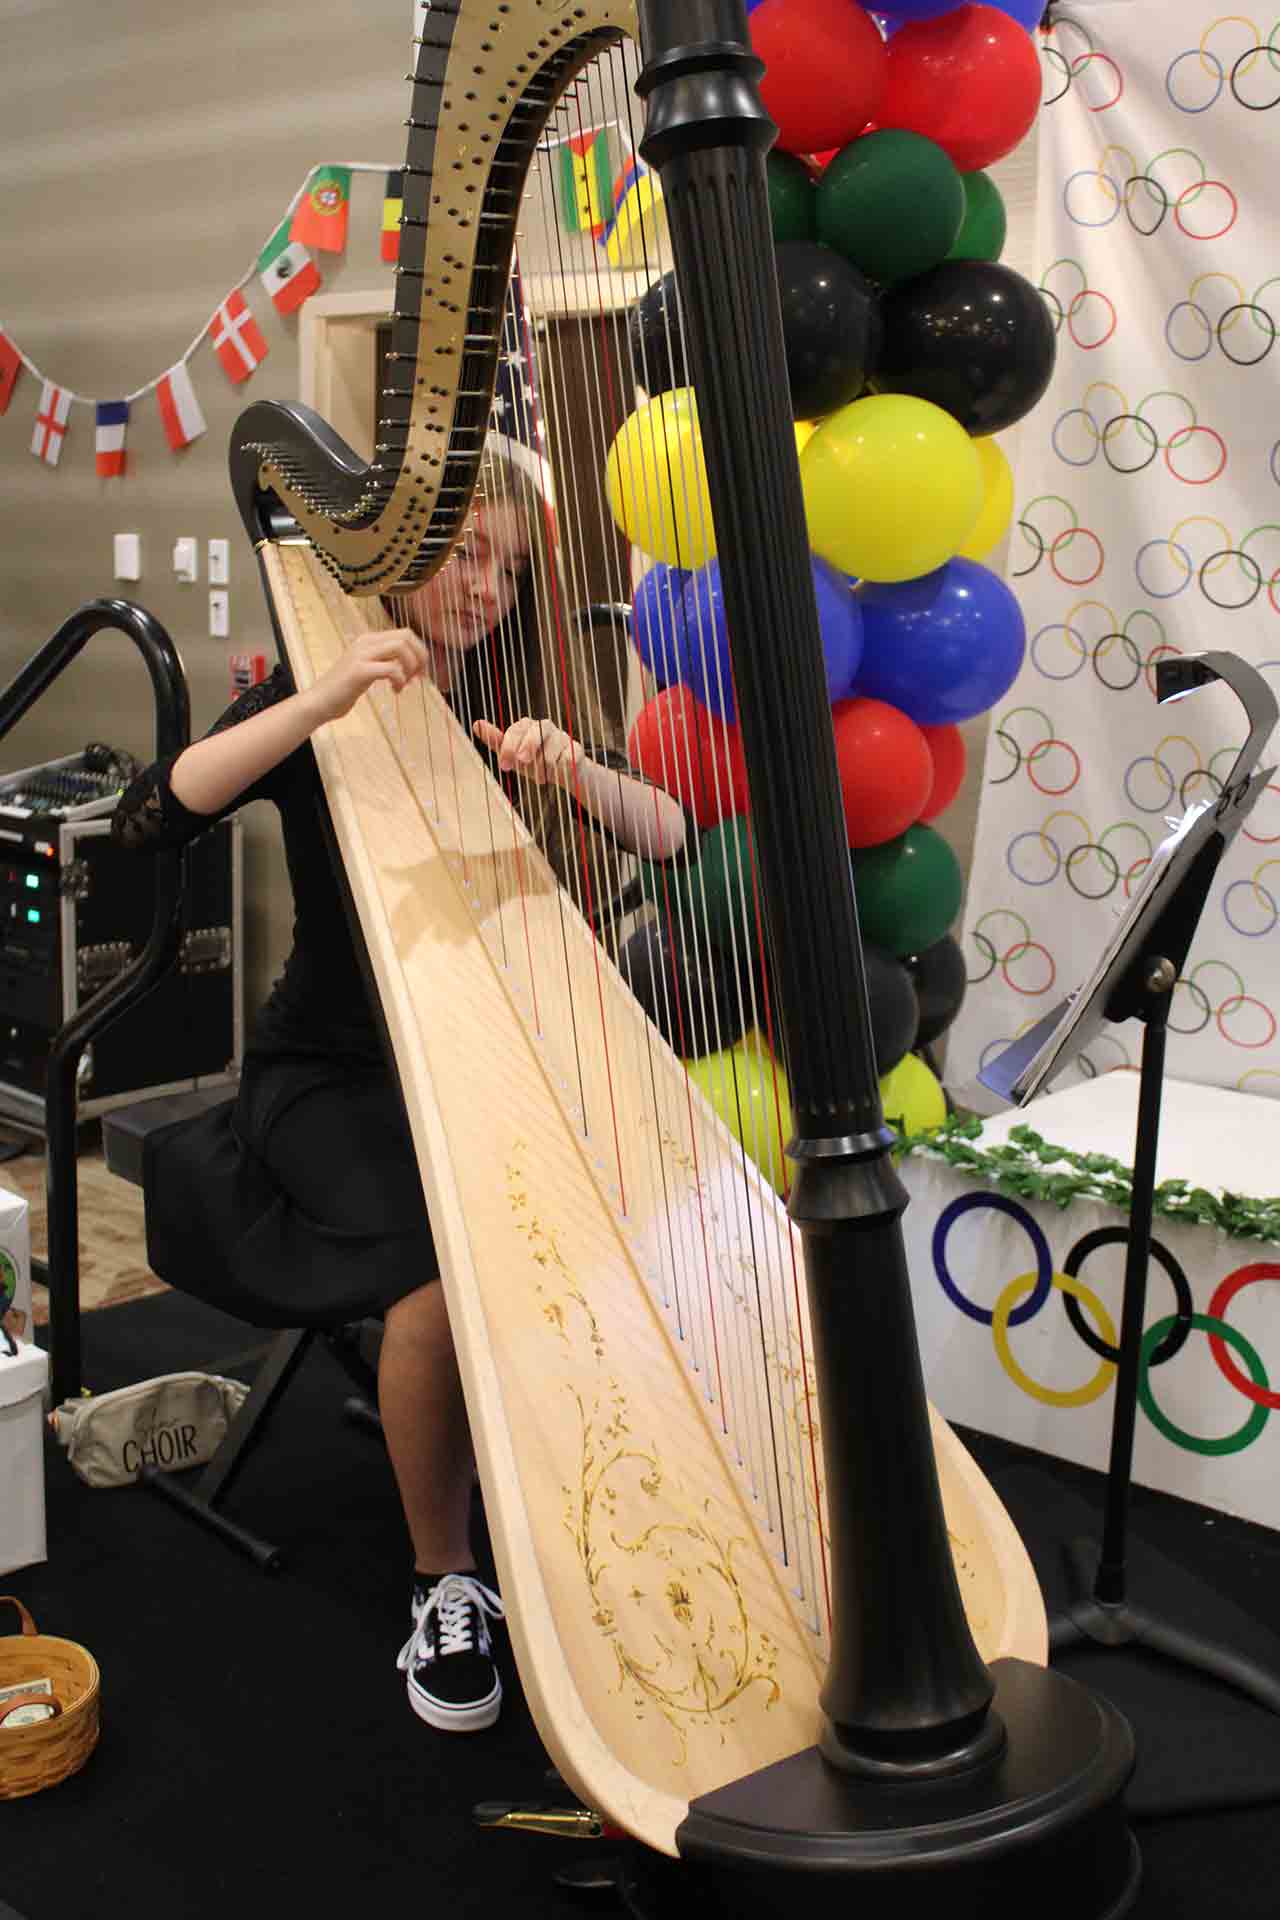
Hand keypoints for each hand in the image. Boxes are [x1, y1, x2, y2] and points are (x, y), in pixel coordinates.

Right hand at [304, 629, 428, 724]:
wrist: (319, 702)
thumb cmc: (344, 689)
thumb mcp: (368, 669)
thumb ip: (385, 661)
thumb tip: (413, 664)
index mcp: (368, 640)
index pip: (405, 633)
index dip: (419, 652)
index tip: (419, 672)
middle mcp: (365, 642)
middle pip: (407, 636)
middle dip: (419, 658)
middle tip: (416, 678)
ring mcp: (361, 655)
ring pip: (401, 647)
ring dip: (411, 667)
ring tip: (405, 685)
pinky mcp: (359, 671)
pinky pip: (392, 669)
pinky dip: (400, 680)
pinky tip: (395, 691)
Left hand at [473, 715, 584, 787]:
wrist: (563, 772)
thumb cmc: (534, 760)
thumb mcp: (512, 754)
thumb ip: (496, 741)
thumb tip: (476, 724)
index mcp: (526, 726)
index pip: (515, 732)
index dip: (508, 749)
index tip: (503, 767)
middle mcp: (545, 727)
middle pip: (535, 734)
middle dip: (527, 750)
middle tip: (523, 764)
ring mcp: (562, 737)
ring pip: (550, 751)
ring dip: (544, 769)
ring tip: (541, 777)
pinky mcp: (576, 749)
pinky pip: (568, 759)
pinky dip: (561, 769)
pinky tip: (558, 774)